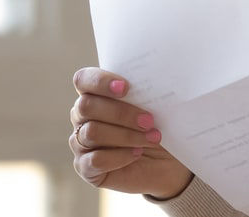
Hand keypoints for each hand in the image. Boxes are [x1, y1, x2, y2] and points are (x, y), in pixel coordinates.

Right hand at [68, 67, 193, 198]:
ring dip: (126, 135)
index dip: (100, 81)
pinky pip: (95, 160)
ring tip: (152, 138)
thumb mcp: (155, 107)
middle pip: (86, 106)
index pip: (83, 80)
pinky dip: (120, 156)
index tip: (126, 87)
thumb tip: (152, 79)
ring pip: (92, 132)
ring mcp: (80, 143)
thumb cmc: (158, 126)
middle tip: (149, 120)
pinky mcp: (85, 168)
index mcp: (95, 95)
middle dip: (121, 112)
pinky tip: (137, 153)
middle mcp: (82, 117)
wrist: (167, 162)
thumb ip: (144, 92)